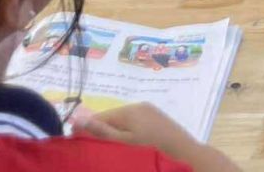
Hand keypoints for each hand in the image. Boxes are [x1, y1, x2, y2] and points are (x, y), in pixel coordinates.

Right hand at [76, 104, 241, 170]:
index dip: (87, 130)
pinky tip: (128, 149)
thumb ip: (101, 132)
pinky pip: (136, 126)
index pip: (100, 117)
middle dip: (101, 133)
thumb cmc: (151, 150)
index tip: (79, 147)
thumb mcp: (123, 144)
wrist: (187, 156)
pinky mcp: (159, 121)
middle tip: (96, 153)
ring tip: (111, 152)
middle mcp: (140, 106)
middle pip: (112, 119)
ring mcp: (151, 113)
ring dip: (115, 136)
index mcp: (130, 109)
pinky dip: (129, 136)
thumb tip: (76, 118)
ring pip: (124, 123)